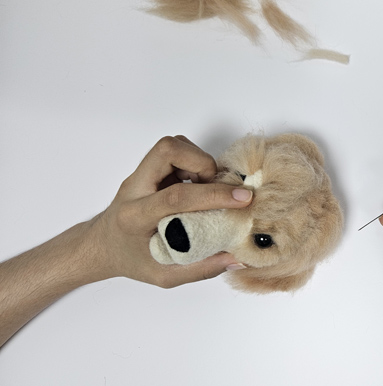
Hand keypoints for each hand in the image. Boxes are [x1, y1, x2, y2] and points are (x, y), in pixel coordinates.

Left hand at [85, 135, 252, 287]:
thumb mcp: (164, 275)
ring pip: (172, 145)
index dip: (214, 194)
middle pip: (167, 151)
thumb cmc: (131, 260)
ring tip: (207, 187)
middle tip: (216, 186)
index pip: (176, 196)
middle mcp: (134, 189)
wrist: (102, 246)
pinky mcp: (148, 168)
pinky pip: (174, 151)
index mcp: (135, 217)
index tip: (242, 198)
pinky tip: (197, 185)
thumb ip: (201, 269)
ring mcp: (140, 175)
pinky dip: (193, 161)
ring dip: (199, 161)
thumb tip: (237, 258)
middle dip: (203, 162)